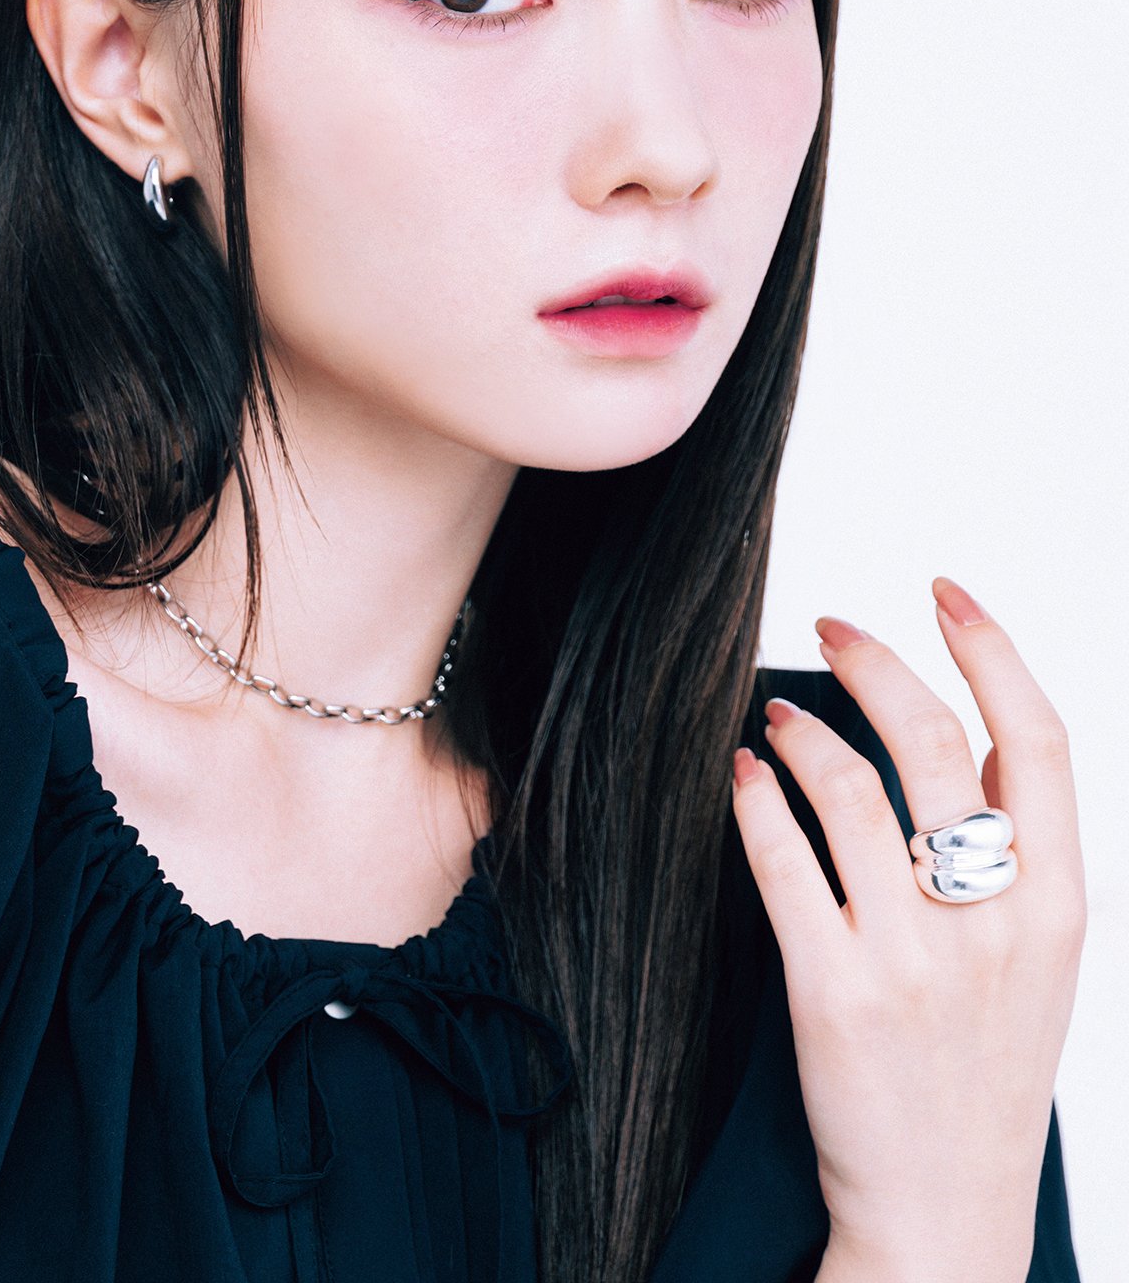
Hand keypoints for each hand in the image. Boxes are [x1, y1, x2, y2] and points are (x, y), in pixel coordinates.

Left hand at [731, 576, 1086, 1275]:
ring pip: (849, 787)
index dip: (990, 647)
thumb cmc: (986, 1070)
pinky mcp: (832, 991)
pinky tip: (744, 776)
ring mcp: (912, 958)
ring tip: (775, 716)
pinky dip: (757, 800)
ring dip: (802, 729)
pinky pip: (783, 861)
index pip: (1038, 739)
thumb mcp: (1041, 960)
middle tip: (833, 624)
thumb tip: (969, 730)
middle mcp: (993, 922)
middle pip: (931, 740)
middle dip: (877, 661)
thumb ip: (1018, 852)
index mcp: (1058, 904)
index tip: (944, 592)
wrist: (943, 1211)